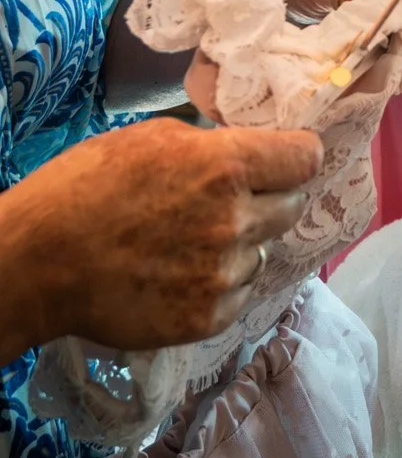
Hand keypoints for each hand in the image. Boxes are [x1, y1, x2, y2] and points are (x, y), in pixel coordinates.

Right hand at [17, 119, 322, 352]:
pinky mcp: (206, 319)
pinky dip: (220, 285)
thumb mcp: (154, 138)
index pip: (305, 157)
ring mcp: (222, 276)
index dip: (296, 154)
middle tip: (233, 199)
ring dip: (243, 244)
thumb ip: (211, 146)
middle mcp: (236, 221)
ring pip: (263, 252)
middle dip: (270, 197)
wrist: (38, 261)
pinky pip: (239, 294)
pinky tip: (182, 274)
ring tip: (193, 241)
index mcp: (226, 166)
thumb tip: (246, 150)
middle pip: (292, 205)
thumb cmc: (87, 185)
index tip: (285, 157)